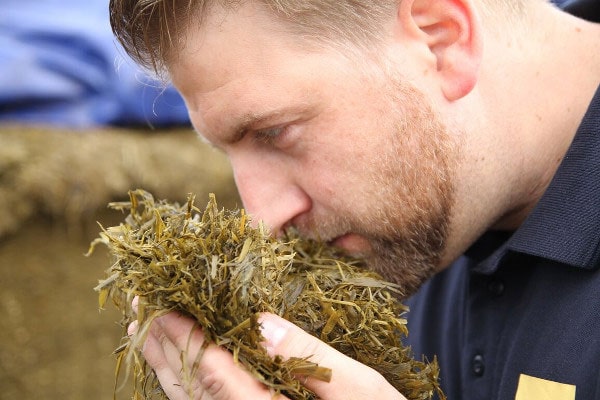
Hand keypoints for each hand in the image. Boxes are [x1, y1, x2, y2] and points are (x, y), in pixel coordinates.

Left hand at [129, 311, 406, 399]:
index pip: (218, 378)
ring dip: (166, 366)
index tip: (162, 307)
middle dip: (164, 349)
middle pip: (194, 393)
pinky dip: (184, 385)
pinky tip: (176, 364)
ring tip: (145, 332)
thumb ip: (312, 359)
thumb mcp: (362, 389)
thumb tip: (262, 322)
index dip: (187, 341)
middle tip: (141, 309)